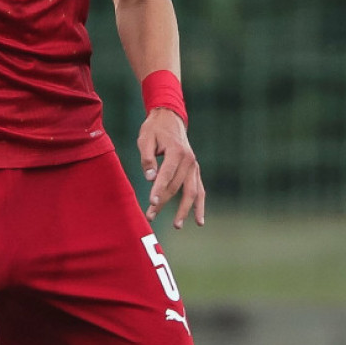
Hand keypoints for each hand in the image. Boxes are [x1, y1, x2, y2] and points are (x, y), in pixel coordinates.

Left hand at [138, 109, 204, 228]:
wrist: (170, 118)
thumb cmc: (155, 129)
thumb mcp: (145, 138)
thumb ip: (147, 158)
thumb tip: (151, 178)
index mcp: (176, 151)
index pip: (166, 174)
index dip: (159, 189)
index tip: (152, 202)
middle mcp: (189, 160)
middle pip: (176, 186)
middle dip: (163, 202)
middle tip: (150, 215)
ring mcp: (194, 166)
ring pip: (191, 192)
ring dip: (184, 209)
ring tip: (177, 225)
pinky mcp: (195, 170)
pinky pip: (200, 190)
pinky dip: (199, 205)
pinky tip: (198, 221)